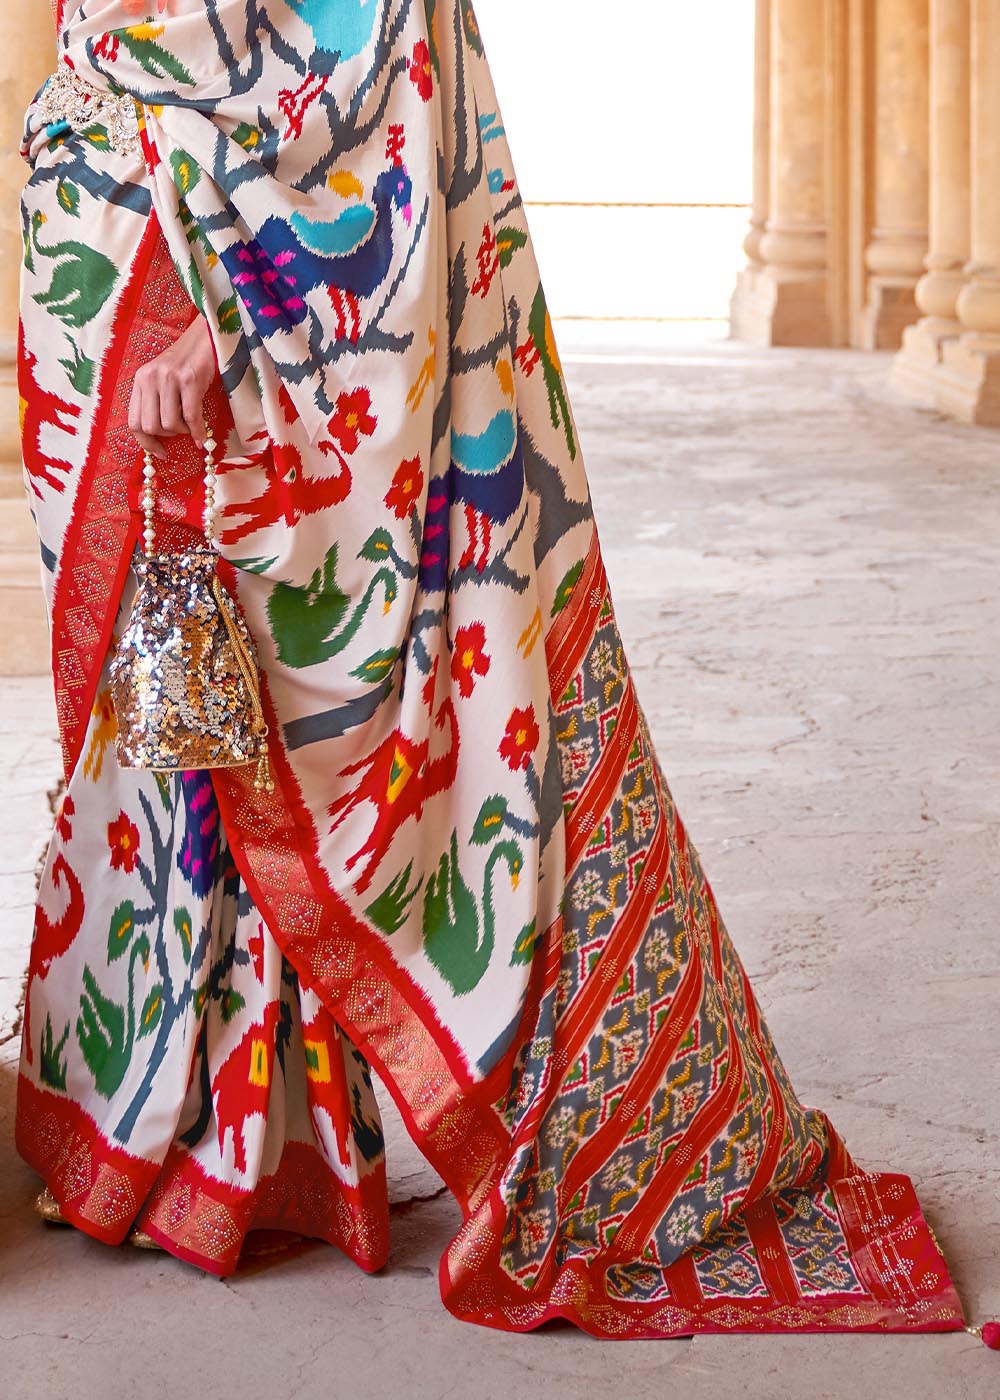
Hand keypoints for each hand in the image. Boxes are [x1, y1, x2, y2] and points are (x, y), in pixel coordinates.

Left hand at [128, 314, 216, 459]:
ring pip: (169, 424)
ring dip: (183, 431)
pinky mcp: (189, 380)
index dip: (146, 442)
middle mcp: (150, 378)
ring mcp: (169, 378)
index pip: (134, 421)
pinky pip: (190, 417)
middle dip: (167, 436)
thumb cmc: (188, 363)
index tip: (160, 452)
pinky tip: (202, 437)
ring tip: (192, 424)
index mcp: (140, 380)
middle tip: (180, 432)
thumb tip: (160, 435)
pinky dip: (197, 432)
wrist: (207, 338)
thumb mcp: (165, 380)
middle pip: (149, 426)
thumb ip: (158, 402)